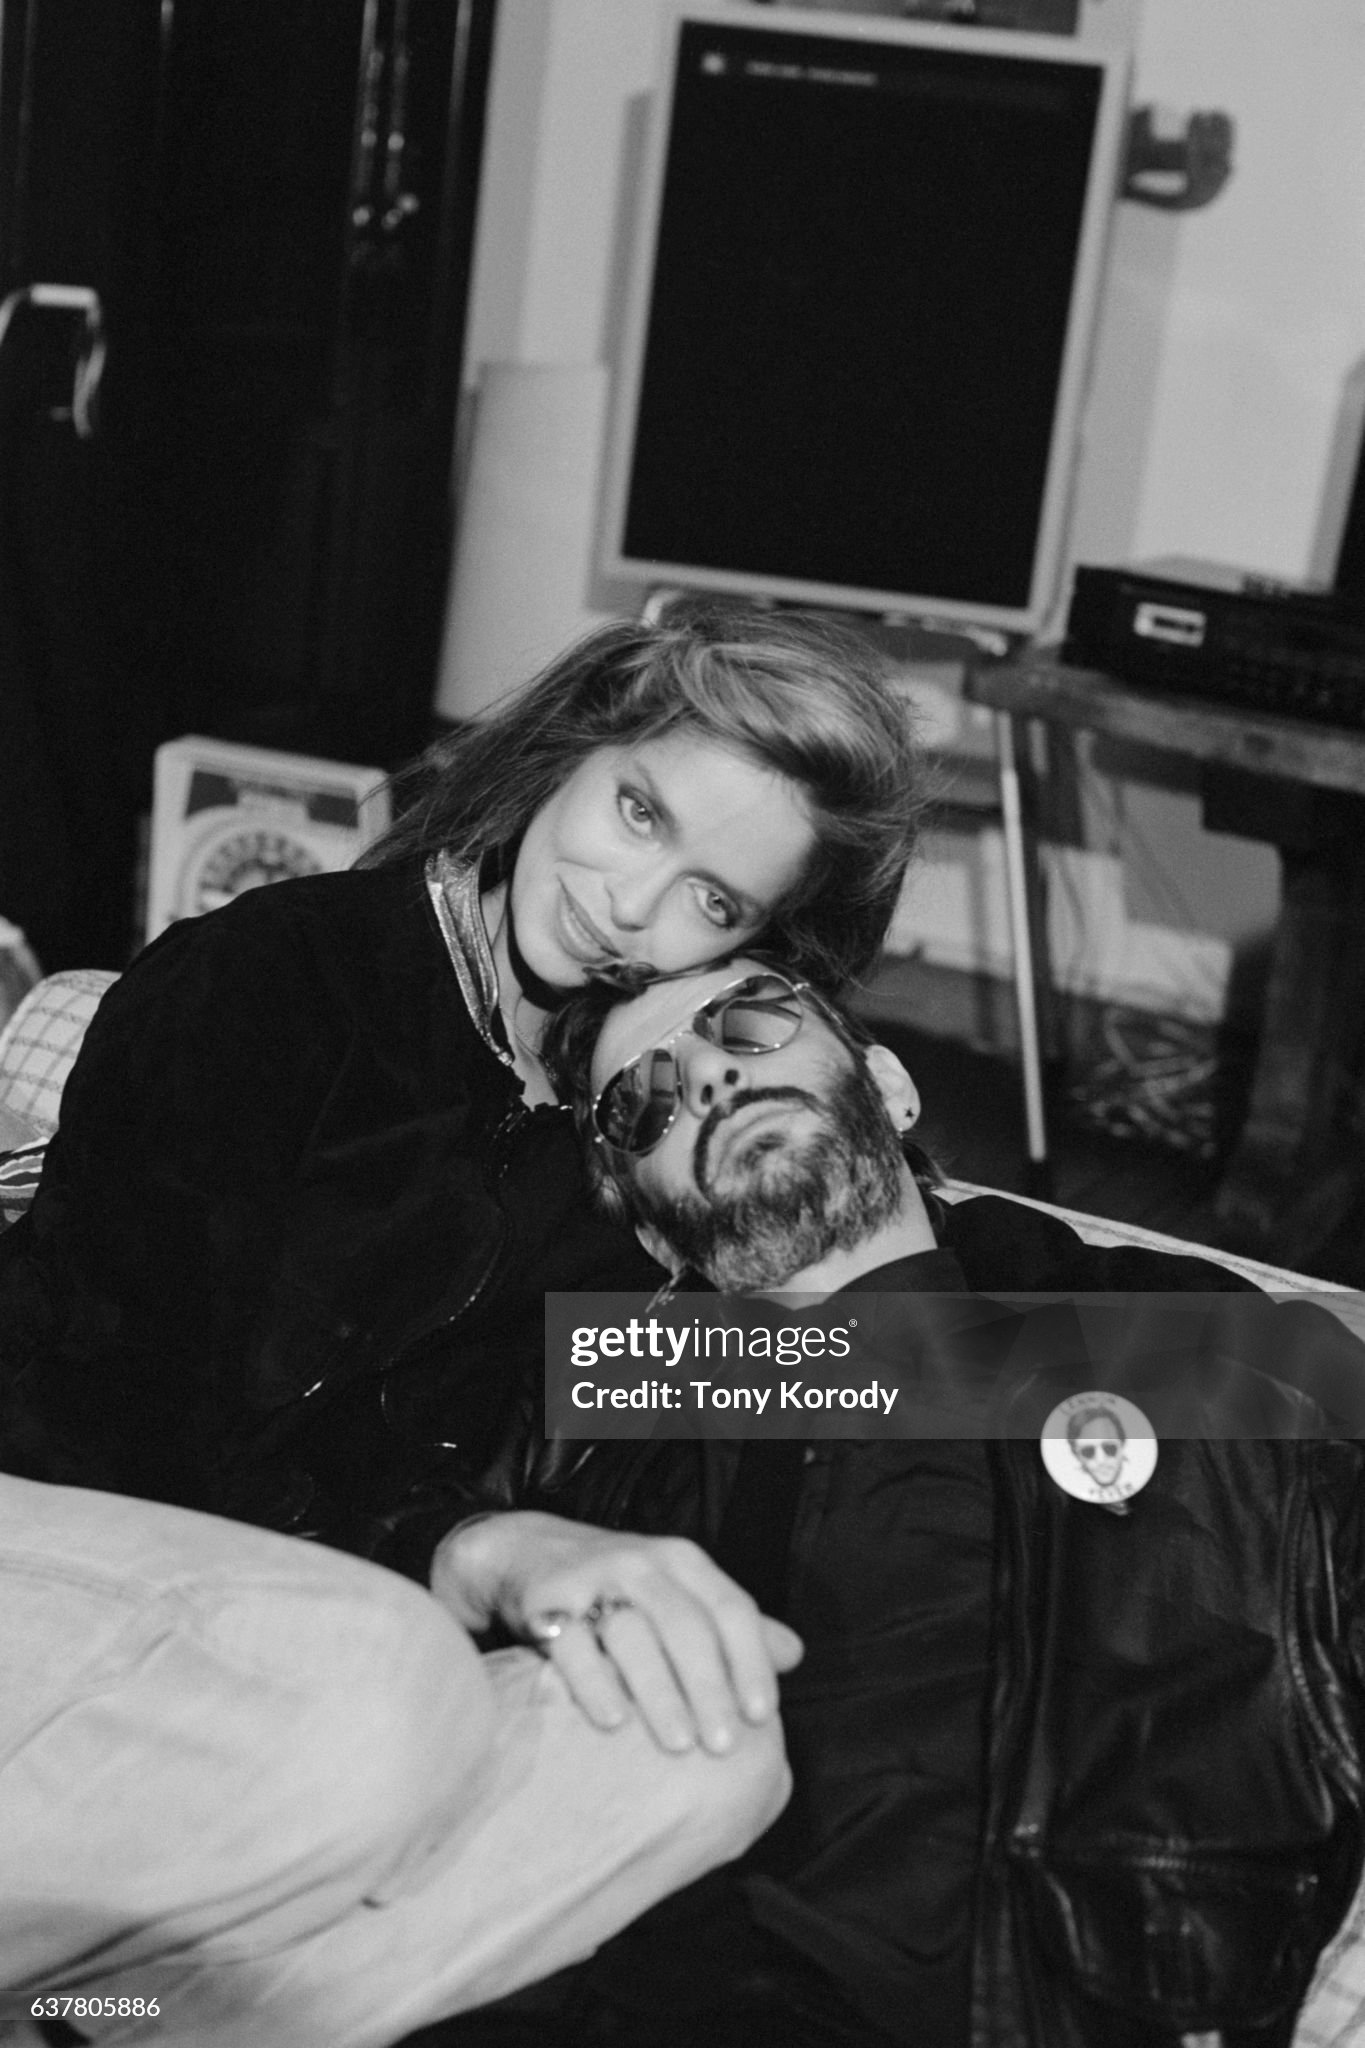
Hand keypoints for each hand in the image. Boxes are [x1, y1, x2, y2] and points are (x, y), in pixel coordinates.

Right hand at [431, 1510, 801, 1756]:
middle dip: (710, 1687)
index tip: (761, 1716)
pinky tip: (613, 1723)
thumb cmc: (618, 1587)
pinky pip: (572, 1646)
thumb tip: (794, 1655)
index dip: (750, 1662)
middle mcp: (643, 1563)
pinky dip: (595, 1684)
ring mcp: (592, 1580)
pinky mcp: (546, 1602)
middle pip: (687, 1625)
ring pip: (634, 1635)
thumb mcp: (678, 1589)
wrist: (525, 1553)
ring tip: (679, 1746)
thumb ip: (731, 1623)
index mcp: (683, 1562)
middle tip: (725, 1746)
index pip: (730, 1608)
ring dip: (660, 1693)